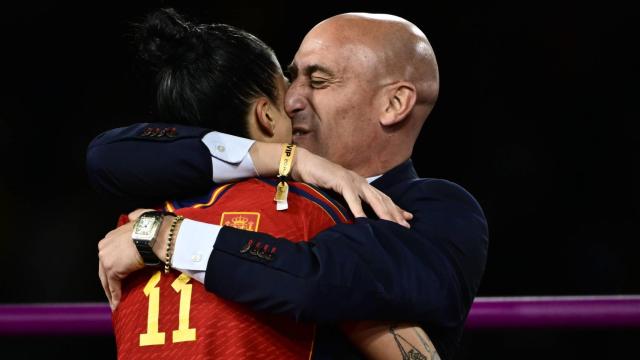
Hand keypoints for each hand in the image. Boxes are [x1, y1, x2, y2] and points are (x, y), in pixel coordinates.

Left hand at [97, 209, 149, 309]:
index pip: (108, 255)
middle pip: (103, 269)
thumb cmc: (153, 226)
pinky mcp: (112, 270)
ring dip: (110, 292)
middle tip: (113, 292)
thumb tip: (132, 216)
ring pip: (106, 279)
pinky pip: (113, 286)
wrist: (155, 234)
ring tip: (115, 302)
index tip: (116, 274)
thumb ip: (135, 217)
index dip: (112, 266)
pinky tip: (117, 304)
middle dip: (107, 281)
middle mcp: (104, 247)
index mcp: (110, 237)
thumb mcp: (141, 216)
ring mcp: (106, 259)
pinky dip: (115, 296)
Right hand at [292, 148, 412, 226]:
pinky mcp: (341, 182)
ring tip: (392, 226)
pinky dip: (358, 210)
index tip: (408, 218)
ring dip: (384, 213)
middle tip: (406, 227)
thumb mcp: (339, 191)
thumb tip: (357, 215)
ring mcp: (352, 181)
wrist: (305, 164)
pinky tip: (363, 221)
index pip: (383, 198)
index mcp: (362, 184)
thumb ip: (349, 200)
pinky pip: (352, 198)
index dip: (396, 208)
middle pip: (383, 200)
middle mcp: (361, 182)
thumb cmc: (321, 179)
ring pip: (373, 200)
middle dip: (395, 214)